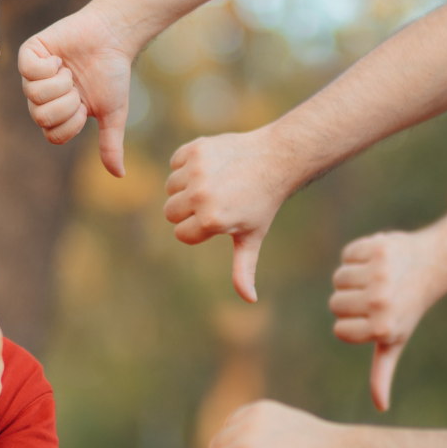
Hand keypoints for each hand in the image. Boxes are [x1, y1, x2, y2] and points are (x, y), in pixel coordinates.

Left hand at [19, 5, 134, 175]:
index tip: (84, 105)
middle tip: (77, 86)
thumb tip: (119, 175)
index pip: (53, 135)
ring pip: (34, 95)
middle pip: (41, 117)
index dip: (72, 122)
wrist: (113, 36)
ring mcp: (32, 75)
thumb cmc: (112, 74)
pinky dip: (49, 66)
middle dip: (66, 103)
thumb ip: (110, 143)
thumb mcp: (113, 113)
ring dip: (60, 83)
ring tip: (69, 71)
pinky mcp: (29, 53)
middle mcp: (39, 97)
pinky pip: (29, 70)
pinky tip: (60, 58)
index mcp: (55, 114)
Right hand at [164, 129, 292, 302]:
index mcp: (212, 220)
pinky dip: (187, 163)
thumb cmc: (263, 202)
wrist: (276, 158)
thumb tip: (249, 299)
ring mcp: (197, 171)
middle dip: (188, 209)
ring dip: (186, 186)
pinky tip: (212, 165)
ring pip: (170, 187)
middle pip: (170, 212)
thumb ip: (243, 269)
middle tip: (216, 200)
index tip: (218, 218)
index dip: (197, 229)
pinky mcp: (195, 149)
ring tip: (214, 182)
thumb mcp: (252, 237)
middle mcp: (201, 196)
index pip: (181, 234)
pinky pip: (175, 163)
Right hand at [330, 231, 443, 410]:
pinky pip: (347, 255)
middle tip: (377, 295)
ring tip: (378, 277)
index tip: (372, 318)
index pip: (339, 330)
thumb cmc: (408, 308)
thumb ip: (383, 372)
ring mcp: (381, 274)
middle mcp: (382, 302)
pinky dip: (358, 254)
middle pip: (335, 304)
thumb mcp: (395, 340)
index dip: (350, 324)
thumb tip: (380, 406)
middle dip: (350, 299)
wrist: (435, 265)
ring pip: (338, 278)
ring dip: (353, 276)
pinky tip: (378, 259)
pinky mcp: (379, 248)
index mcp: (384, 328)